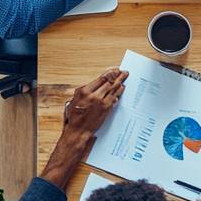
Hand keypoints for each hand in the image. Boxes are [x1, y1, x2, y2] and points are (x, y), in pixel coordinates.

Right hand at [41, 68, 127, 187]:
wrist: (78, 131)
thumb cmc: (75, 117)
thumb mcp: (75, 100)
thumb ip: (85, 91)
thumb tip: (96, 85)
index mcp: (84, 91)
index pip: (100, 78)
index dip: (109, 72)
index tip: (114, 70)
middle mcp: (93, 95)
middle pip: (109, 81)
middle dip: (117, 75)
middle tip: (123, 71)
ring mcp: (101, 101)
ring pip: (113, 88)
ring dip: (120, 81)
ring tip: (125, 76)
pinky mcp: (106, 108)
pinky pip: (115, 97)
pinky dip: (119, 91)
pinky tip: (122, 88)